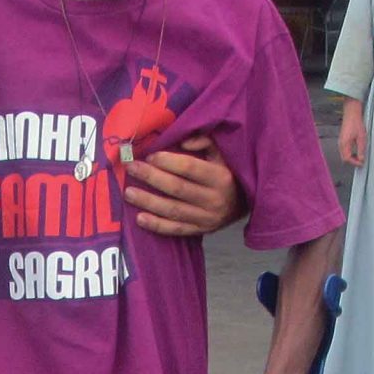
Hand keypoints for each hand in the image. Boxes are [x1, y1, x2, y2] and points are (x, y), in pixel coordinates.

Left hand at [126, 134, 242, 236]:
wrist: (245, 203)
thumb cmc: (228, 172)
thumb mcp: (223, 154)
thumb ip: (205, 142)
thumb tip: (183, 142)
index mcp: (220, 177)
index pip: (189, 168)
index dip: (167, 161)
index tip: (150, 155)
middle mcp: (214, 199)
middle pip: (177, 188)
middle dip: (151, 177)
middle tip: (131, 168)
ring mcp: (207, 218)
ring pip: (173, 210)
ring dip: (148, 202)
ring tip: (128, 192)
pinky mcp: (201, 231)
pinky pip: (176, 230)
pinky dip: (157, 225)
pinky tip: (139, 218)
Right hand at [338, 101, 366, 166]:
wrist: (351, 113)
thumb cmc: (355, 123)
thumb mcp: (361, 138)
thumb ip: (361, 150)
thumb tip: (361, 158)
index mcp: (344, 144)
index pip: (347, 159)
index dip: (354, 163)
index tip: (361, 163)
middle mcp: (340, 144)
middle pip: (344, 158)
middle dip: (352, 161)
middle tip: (360, 161)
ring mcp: (341, 141)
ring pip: (344, 154)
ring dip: (351, 157)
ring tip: (359, 157)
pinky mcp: (342, 139)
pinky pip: (344, 150)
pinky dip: (350, 153)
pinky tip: (356, 151)